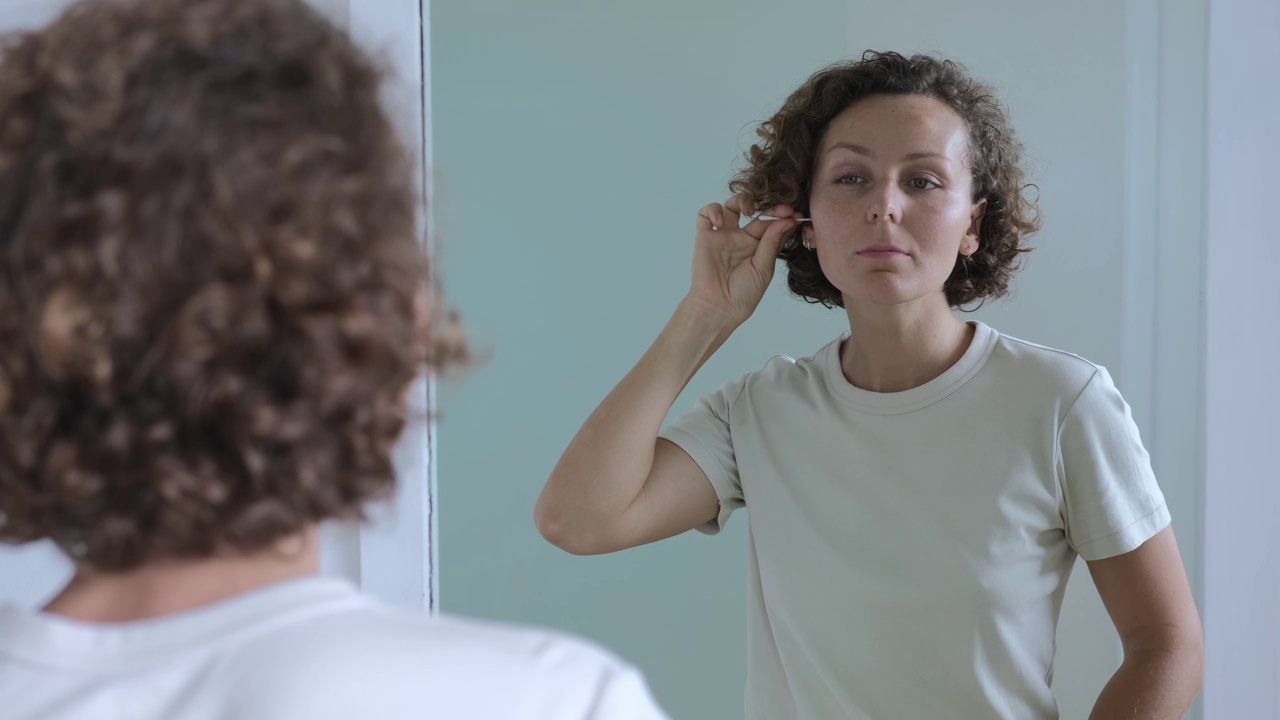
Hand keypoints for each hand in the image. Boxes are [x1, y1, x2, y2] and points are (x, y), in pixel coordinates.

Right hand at [685, 194, 798, 328]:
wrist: (720, 307)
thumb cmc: (744, 293)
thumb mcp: (764, 267)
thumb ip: (773, 241)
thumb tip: (787, 219)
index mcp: (758, 246)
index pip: (771, 224)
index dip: (782, 216)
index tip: (793, 213)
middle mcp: (741, 238)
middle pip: (755, 211)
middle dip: (769, 207)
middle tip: (780, 209)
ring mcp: (723, 236)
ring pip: (731, 206)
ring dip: (741, 200)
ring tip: (748, 210)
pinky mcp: (705, 236)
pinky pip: (705, 215)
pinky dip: (712, 210)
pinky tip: (721, 220)